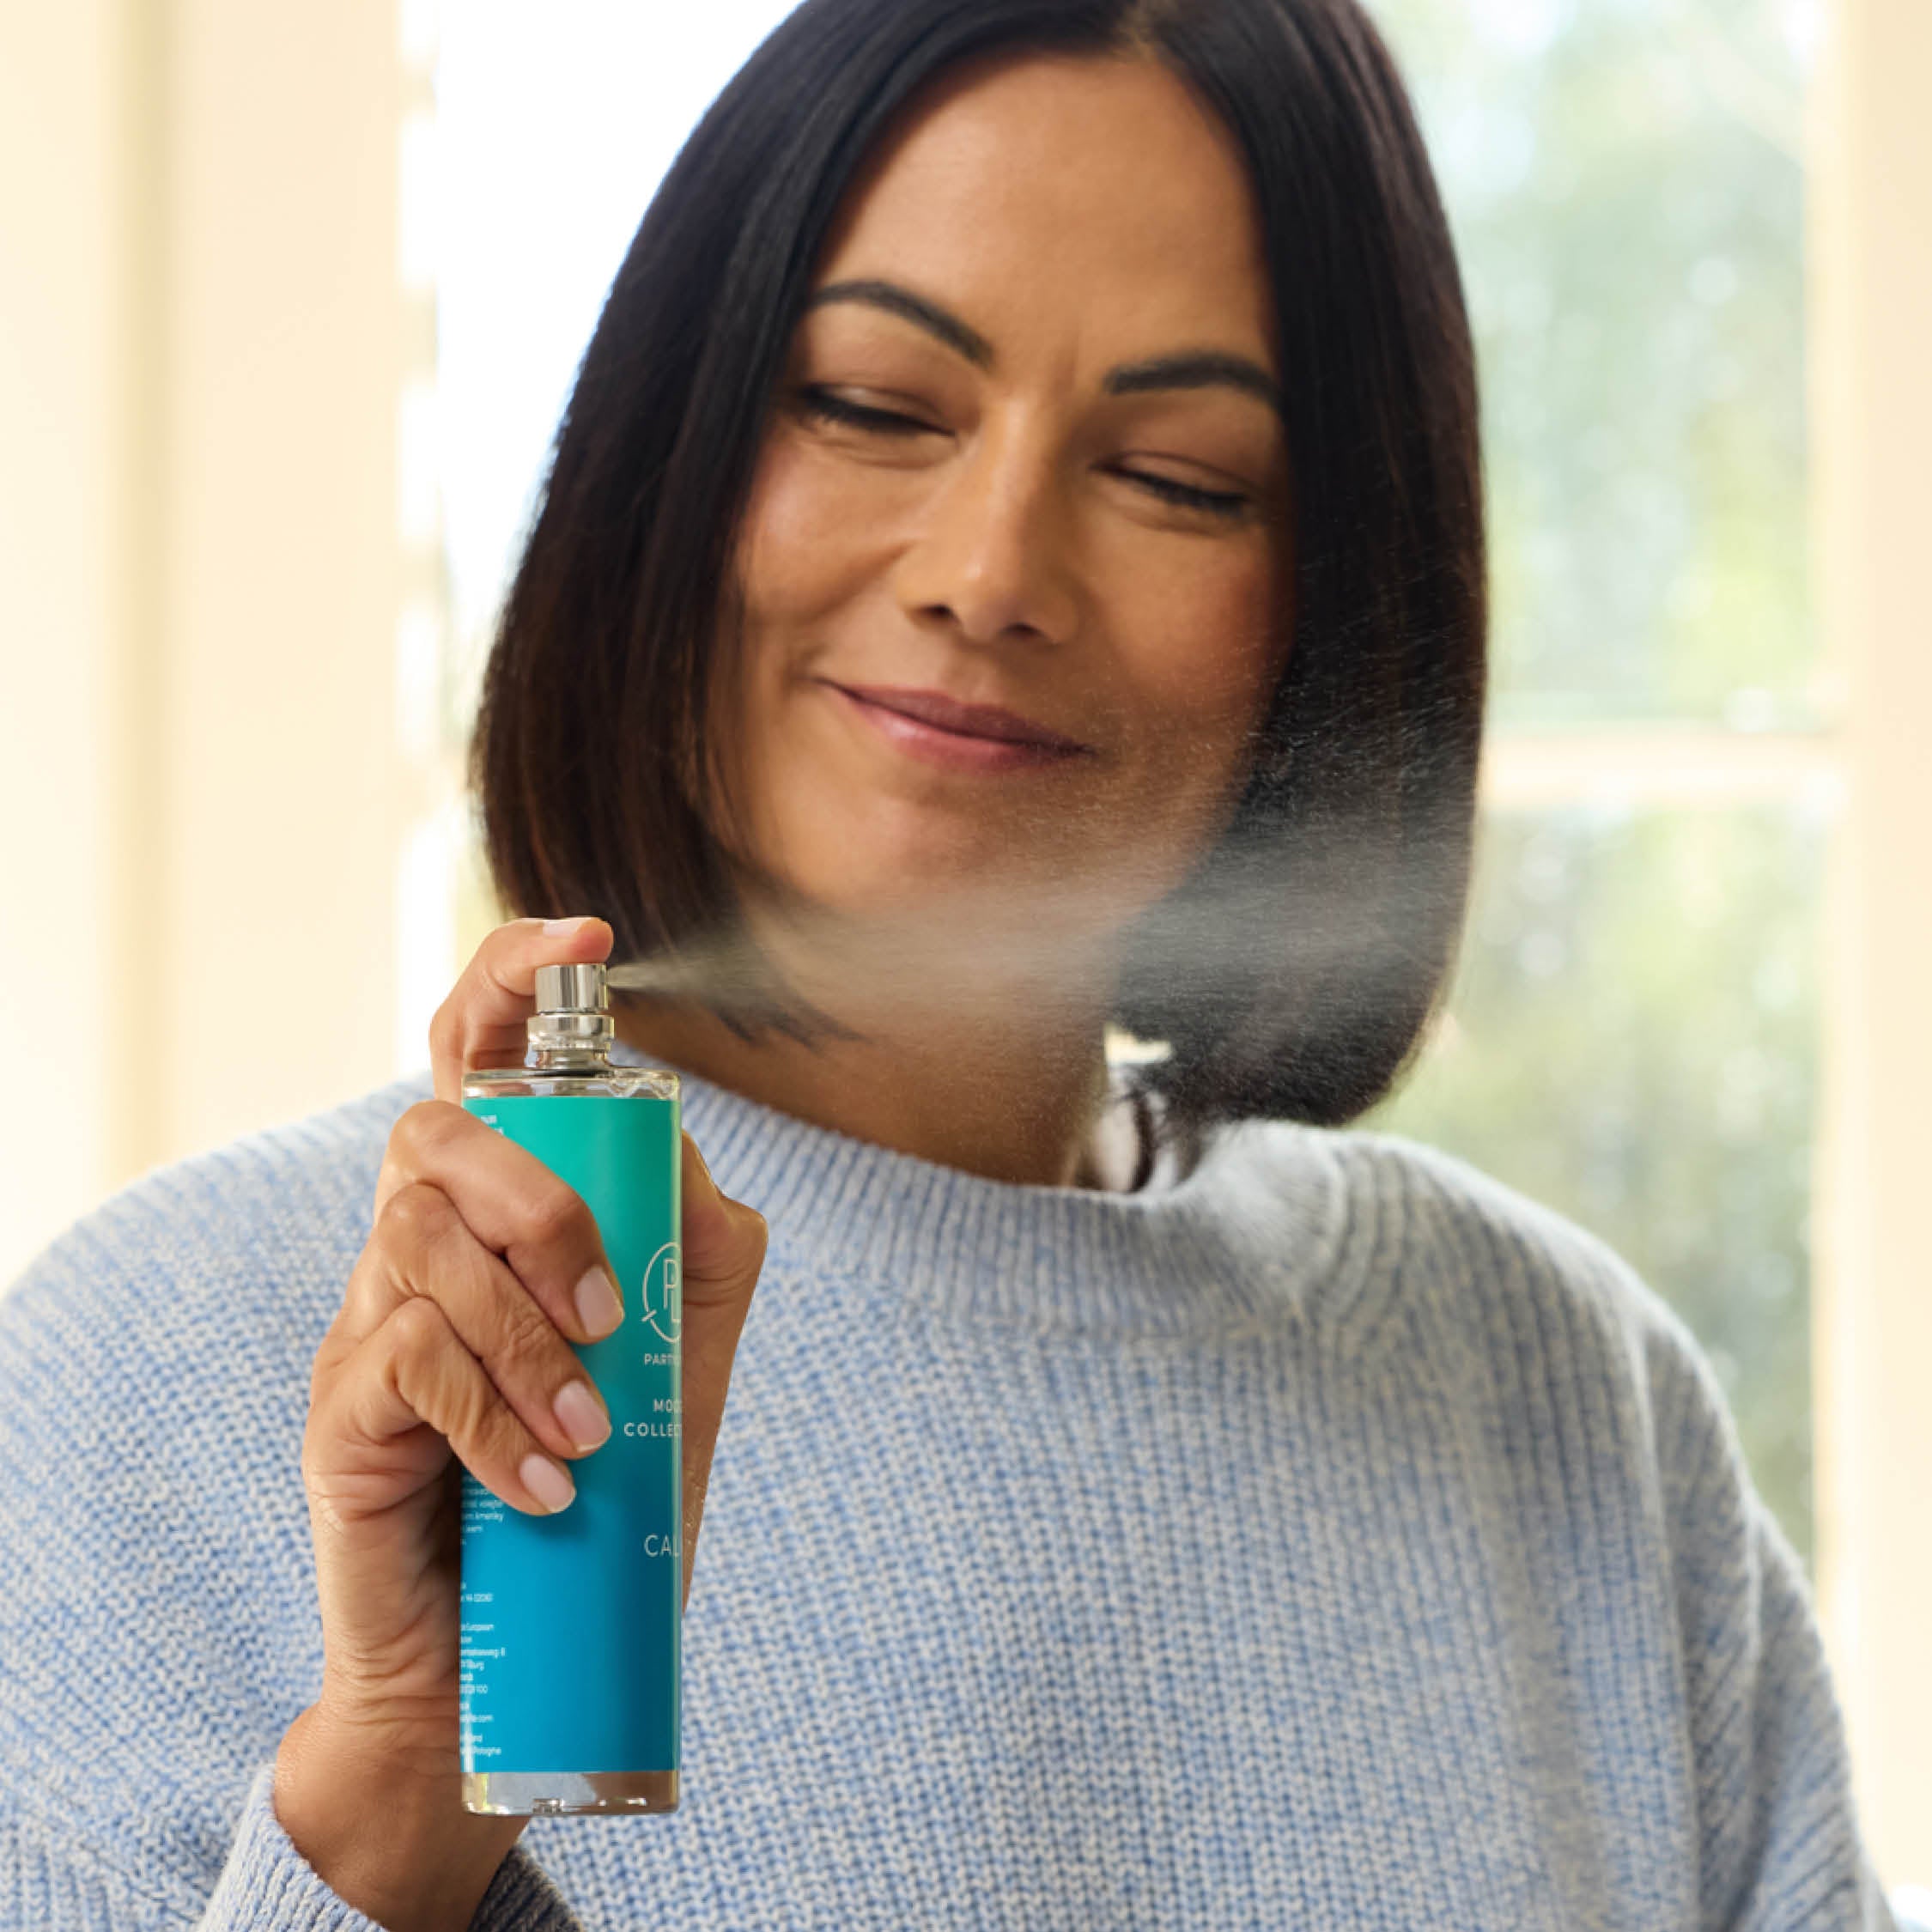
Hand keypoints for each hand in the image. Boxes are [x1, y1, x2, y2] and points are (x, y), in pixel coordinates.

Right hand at [275, 916, 766, 1929]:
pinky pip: (404, 1361)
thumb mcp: (680, 1355)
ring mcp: (367, 1319)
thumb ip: (694, 1245)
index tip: (586, 937)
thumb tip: (686, 1160)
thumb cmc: (601, 1484)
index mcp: (501, 1210)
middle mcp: (421, 1242)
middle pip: (437, 1132)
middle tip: (608, 1310)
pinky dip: (492, 1416)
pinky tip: (544, 1481)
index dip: (513, 978)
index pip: (477, 1056)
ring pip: (420, 1243)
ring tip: (591, 1430)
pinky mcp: (338, 1406)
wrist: (509, 1656)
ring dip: (526, 1333)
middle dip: (539, 1203)